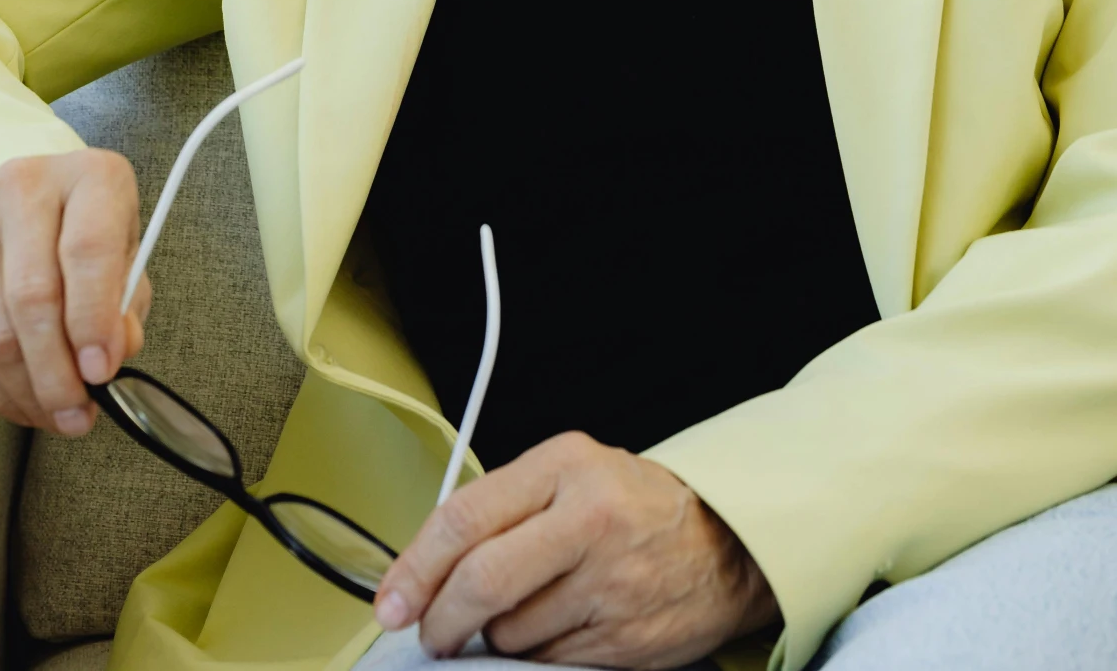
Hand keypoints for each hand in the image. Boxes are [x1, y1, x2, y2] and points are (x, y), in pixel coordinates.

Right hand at [0, 149, 149, 435]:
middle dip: (57, 372)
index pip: (87, 249)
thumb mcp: (128, 256)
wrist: (36, 203)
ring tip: (58, 415)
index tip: (103, 372)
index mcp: (89, 175)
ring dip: (28, 390)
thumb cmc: (91, 232)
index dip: (94, 320)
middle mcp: (23, 188)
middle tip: (79, 413)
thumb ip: (127, 305)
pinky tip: (24, 402)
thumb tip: (109, 358)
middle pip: (32, 297)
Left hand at [375, 430, 776, 666]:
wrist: (725, 542)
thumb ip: (504, 506)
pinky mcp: (623, 641)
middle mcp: (588, 520)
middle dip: (440, 620)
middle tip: (431, 632)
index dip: (415, 567)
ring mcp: (609, 585)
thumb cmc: (635, 504)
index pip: (467, 517)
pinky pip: (547, 663)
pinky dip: (537, 655)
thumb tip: (428, 567)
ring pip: (510, 632)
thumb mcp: (571, 472)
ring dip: (497, 636)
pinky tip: (558, 626)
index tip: (391, 600)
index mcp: (566, 466)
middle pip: (481, 583)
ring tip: (526, 609)